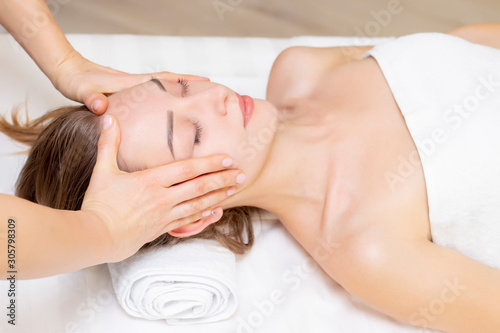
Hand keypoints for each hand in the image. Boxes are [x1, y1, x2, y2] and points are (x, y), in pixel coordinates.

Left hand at [53, 50, 208, 114]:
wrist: (67, 71)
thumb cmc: (75, 81)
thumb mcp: (81, 90)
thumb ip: (91, 98)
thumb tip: (100, 107)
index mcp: (132, 84)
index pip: (165, 79)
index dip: (186, 80)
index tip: (206, 81)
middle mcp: (137, 84)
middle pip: (171, 83)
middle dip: (191, 85)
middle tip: (211, 91)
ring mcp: (134, 88)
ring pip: (164, 89)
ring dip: (181, 92)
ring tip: (198, 102)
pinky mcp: (129, 93)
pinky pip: (154, 95)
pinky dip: (167, 98)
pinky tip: (170, 109)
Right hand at [81, 115, 241, 262]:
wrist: (95, 237)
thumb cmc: (98, 204)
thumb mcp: (102, 170)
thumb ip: (109, 142)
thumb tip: (108, 116)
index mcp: (150, 181)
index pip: (187, 169)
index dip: (210, 163)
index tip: (227, 159)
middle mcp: (162, 198)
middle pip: (200, 186)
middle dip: (223, 179)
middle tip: (242, 174)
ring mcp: (164, 215)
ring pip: (198, 204)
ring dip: (219, 197)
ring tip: (235, 190)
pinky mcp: (162, 228)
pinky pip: (189, 221)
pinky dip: (204, 215)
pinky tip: (215, 212)